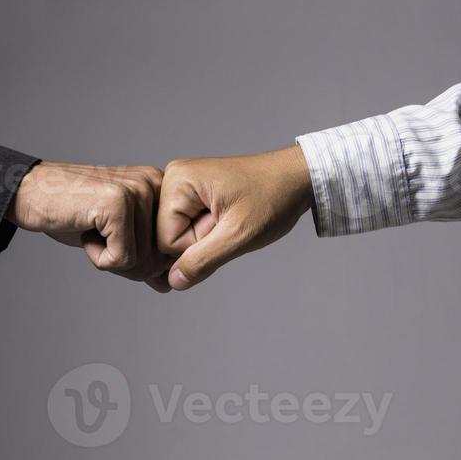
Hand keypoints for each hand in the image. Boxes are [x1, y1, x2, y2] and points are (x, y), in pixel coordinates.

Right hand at [7, 162, 172, 290]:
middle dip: (125, 262)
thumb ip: (143, 257)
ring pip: (142, 262)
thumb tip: (168, 285)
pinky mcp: (118, 204)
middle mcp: (155, 184)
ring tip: (91, 229)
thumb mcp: (114, 237)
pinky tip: (85, 231)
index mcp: (162, 189)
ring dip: (109, 258)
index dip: (139, 260)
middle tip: (98, 234)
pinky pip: (122, 259)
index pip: (171, 251)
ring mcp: (137, 191)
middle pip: (159, 259)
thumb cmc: (71, 212)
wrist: (28, 192)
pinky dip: (98, 257)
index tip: (112, 235)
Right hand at [157, 145, 314, 290]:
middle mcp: (172, 179)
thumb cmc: (273, 197)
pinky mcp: (191, 194)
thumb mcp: (239, 234)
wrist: (296, 177)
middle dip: (198, 243)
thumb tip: (173, 282)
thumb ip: (203, 261)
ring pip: (176, 236)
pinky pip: (186, 228)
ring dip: (203, 240)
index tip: (225, 227)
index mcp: (178, 181)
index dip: (197, 247)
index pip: (164, 241)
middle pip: (165, 238)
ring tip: (229, 220)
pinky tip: (223, 222)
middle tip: (228, 224)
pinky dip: (205, 233)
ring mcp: (181, 186)